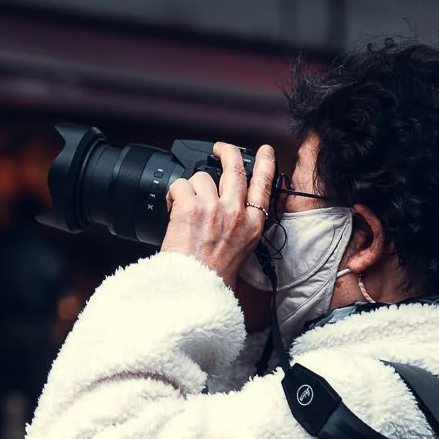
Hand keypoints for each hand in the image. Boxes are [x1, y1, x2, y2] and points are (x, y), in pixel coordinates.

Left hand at [159, 142, 275, 286]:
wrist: (195, 289)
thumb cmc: (214, 277)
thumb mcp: (241, 251)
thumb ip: (240, 227)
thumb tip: (230, 212)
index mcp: (253, 225)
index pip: (265, 185)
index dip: (266, 163)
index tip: (265, 152)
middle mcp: (236, 212)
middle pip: (235, 167)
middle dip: (227, 152)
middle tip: (219, 149)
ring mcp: (213, 207)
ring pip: (201, 177)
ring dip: (191, 188)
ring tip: (185, 206)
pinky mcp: (190, 207)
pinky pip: (180, 185)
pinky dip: (173, 194)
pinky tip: (172, 208)